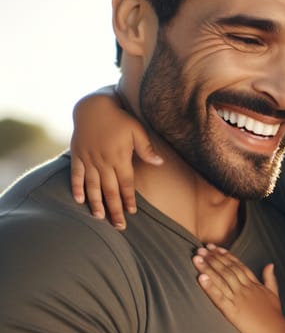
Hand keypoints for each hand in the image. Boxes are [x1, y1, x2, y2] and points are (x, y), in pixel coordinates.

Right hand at [71, 87, 162, 227]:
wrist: (93, 106)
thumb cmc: (119, 119)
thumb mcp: (137, 130)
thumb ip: (147, 148)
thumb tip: (160, 163)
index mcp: (119, 158)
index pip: (126, 184)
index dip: (128, 199)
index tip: (132, 212)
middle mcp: (103, 161)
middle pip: (110, 190)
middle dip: (115, 209)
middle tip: (119, 226)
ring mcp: (89, 159)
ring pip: (92, 186)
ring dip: (96, 202)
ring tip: (100, 217)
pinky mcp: (77, 155)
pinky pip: (76, 174)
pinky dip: (76, 187)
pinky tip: (78, 200)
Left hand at [193, 245, 284, 332]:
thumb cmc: (275, 316)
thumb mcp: (274, 293)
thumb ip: (269, 278)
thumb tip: (270, 265)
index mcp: (254, 284)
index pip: (238, 266)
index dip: (225, 256)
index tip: (215, 248)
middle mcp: (245, 289)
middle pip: (227, 269)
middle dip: (213, 258)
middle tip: (201, 249)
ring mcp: (238, 299)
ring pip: (221, 279)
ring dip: (208, 268)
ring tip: (197, 258)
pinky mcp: (232, 311)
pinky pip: (218, 297)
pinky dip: (209, 286)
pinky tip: (200, 277)